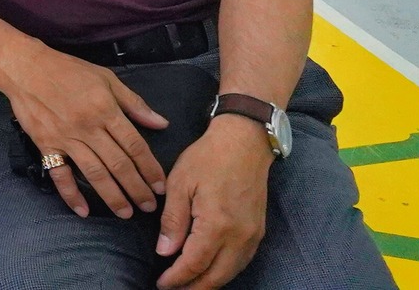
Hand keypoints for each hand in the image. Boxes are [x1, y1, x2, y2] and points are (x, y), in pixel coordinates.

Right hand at [0, 40, 168, 217]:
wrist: (25, 67)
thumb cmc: (67, 70)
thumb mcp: (106, 78)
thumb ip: (133, 102)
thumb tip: (161, 124)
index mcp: (105, 110)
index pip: (134, 146)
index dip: (150, 169)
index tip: (160, 186)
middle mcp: (88, 127)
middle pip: (118, 164)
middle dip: (137, 188)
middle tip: (149, 207)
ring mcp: (65, 138)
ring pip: (94, 173)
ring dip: (112, 196)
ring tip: (125, 213)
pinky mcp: (46, 145)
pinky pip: (59, 174)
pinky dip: (70, 194)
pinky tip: (82, 210)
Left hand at [154, 119, 272, 288]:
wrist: (244, 143)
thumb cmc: (208, 158)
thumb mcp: (180, 183)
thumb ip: (173, 221)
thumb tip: (164, 252)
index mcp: (217, 224)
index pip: (194, 264)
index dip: (177, 278)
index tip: (161, 284)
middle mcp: (240, 236)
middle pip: (216, 276)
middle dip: (193, 288)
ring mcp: (253, 236)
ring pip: (231, 272)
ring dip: (209, 283)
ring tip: (188, 285)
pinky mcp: (258, 231)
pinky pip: (241, 262)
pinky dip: (224, 272)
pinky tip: (210, 271)